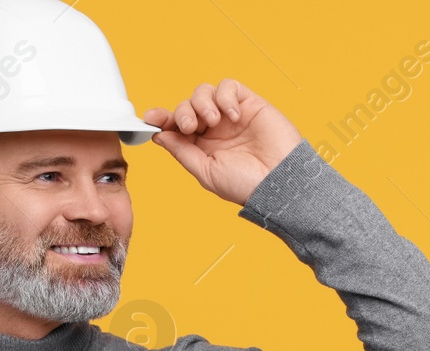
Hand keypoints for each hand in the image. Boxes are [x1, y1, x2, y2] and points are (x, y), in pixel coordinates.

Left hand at [144, 80, 302, 205]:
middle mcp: (215, 129)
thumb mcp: (205, 172)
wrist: (278, 182)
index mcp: (202, 146)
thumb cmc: (246, 185)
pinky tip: (232, 115)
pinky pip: (228, 86)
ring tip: (214, 121)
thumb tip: (159, 134)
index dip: (162, 118)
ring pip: (204, 92)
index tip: (151, 118)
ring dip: (202, 103)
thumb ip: (182, 151)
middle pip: (186, 105)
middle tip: (191, 127)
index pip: (176, 125)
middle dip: (183, 113)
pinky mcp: (249, 103)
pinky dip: (224, 96)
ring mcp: (231, 115)